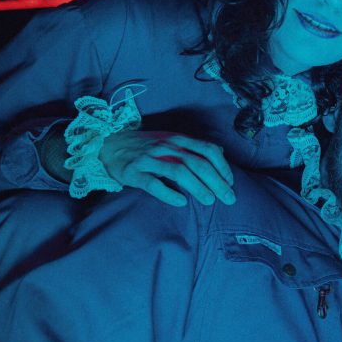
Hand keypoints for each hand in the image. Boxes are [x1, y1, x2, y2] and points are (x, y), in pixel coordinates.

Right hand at [99, 130, 234, 206]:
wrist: (111, 145)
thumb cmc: (147, 147)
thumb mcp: (172, 141)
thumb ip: (195, 147)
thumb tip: (220, 152)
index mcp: (179, 140)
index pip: (208, 150)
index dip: (222, 167)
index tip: (231, 183)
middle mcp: (167, 147)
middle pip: (197, 163)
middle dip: (216, 182)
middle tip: (229, 198)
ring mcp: (150, 159)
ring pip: (178, 171)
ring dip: (197, 187)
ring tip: (210, 200)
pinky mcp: (134, 172)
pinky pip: (152, 183)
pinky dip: (168, 193)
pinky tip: (181, 202)